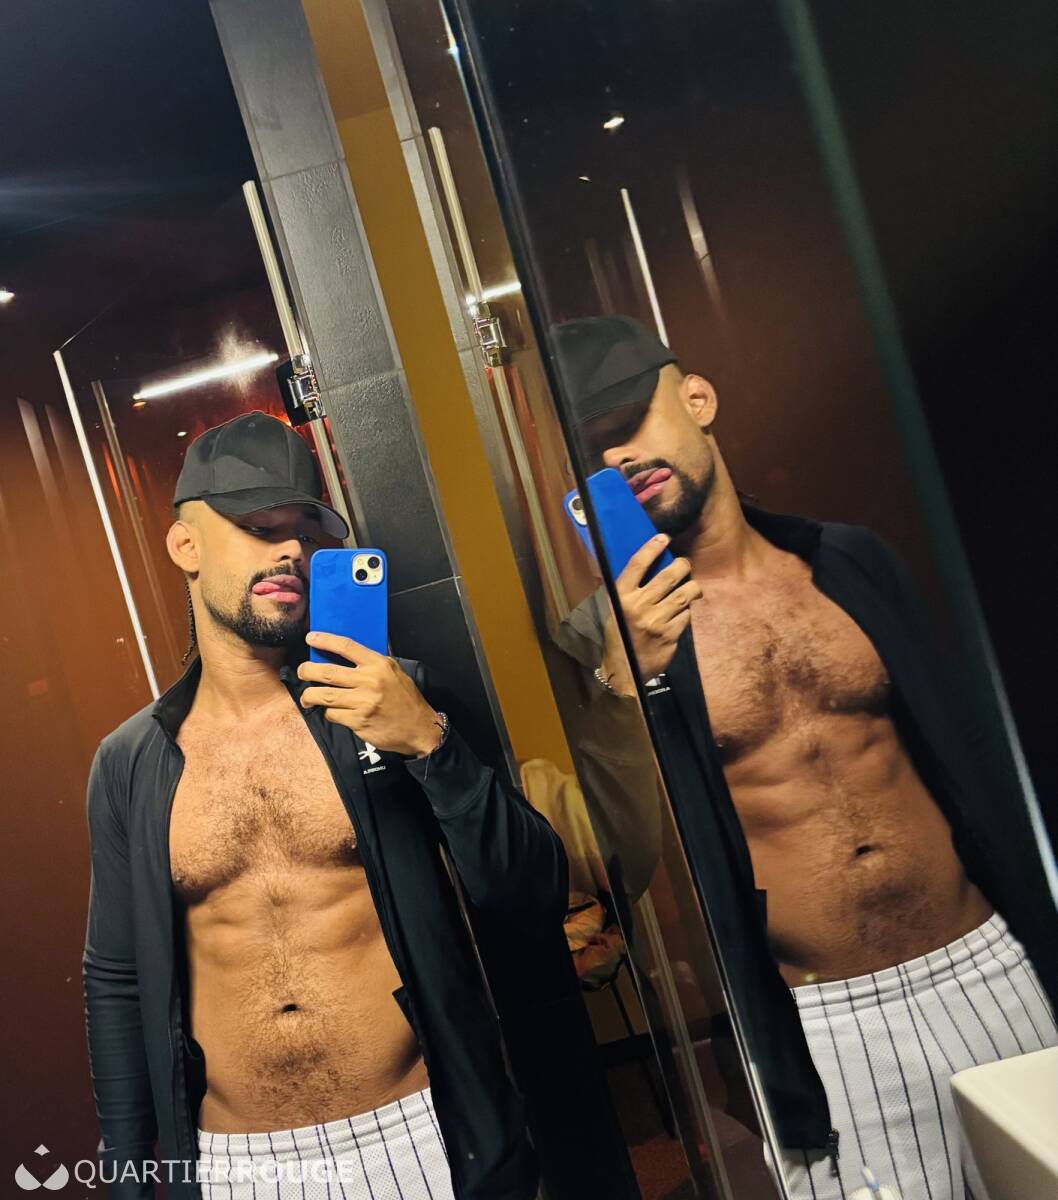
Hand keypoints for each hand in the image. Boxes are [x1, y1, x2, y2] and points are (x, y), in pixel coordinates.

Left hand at [298, 632, 442, 756]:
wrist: (419, 728)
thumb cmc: (406, 699)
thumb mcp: (394, 673)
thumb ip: (373, 664)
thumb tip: (346, 654)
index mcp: (378, 665)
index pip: (346, 647)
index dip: (325, 640)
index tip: (311, 638)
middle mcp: (369, 681)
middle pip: (327, 672)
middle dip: (307, 671)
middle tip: (302, 672)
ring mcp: (363, 702)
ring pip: (324, 696)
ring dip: (309, 696)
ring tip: (306, 697)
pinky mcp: (358, 721)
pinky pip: (333, 714)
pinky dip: (329, 713)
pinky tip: (332, 712)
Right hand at [601, 534, 701, 685]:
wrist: (623, 670)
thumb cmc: (619, 635)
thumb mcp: (615, 611)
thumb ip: (629, 591)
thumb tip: (649, 565)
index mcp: (620, 597)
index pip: (637, 564)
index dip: (652, 547)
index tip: (664, 537)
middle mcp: (638, 606)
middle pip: (669, 576)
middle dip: (682, 565)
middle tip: (685, 564)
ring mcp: (656, 621)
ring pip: (684, 594)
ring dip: (692, 588)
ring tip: (692, 588)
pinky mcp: (670, 636)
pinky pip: (686, 616)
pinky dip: (687, 612)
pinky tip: (682, 613)